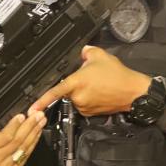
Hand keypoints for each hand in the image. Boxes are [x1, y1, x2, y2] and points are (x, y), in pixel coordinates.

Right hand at [0, 111, 45, 165]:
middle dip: (30, 126)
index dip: (15, 125)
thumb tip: (15, 113)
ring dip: (34, 133)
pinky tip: (36, 134)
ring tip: (40, 122)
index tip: (22, 116)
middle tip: (38, 115)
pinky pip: (25, 156)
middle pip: (17, 142)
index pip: (5, 137)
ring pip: (23, 148)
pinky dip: (33, 144)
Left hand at [30, 45, 150, 115]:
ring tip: (99, 85)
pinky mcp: (91, 114)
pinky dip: (89, 99)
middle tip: (91, 77)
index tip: (31, 109)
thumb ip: (86, 51)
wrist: (134, 92)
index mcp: (77, 82)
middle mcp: (79, 97)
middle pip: (69, 90)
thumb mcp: (101, 55)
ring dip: (83, 92)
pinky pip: (84, 105)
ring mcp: (84, 107)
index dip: (42, 100)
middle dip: (76, 84)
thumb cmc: (118, 74)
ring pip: (76, 98)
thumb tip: (81, 52)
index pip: (55, 91)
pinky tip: (101, 93)